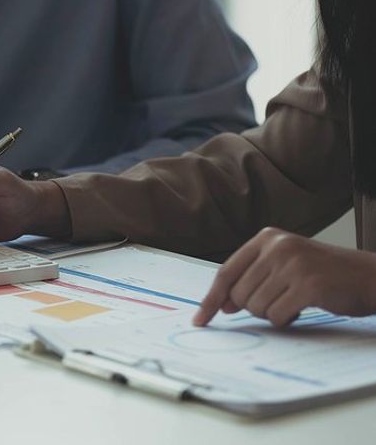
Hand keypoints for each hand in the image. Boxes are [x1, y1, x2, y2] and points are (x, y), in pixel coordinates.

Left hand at [194, 227, 375, 326]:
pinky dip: (286, 320)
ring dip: (272, 313)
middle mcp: (277, 247)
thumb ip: (252, 279)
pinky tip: (302, 309)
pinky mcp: (308, 286)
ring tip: (293, 301)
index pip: (226, 272)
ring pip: (256, 307)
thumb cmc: (325, 275)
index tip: (200, 319)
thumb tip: (222, 304)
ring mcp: (293, 264)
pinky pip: (277, 316)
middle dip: (254, 307)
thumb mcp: (284, 266)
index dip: (211, 298)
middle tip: (279, 301)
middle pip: (239, 294)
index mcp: (266, 238)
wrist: (369, 277)